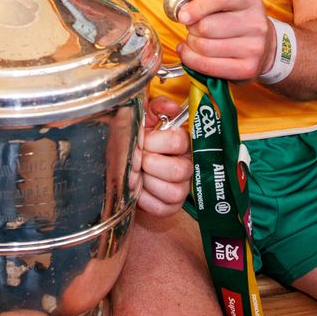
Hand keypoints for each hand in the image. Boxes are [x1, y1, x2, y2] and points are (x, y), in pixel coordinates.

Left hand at [136, 97, 191, 216]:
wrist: (129, 162)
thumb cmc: (140, 139)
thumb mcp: (146, 117)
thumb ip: (156, 106)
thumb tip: (171, 107)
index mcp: (183, 142)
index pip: (179, 141)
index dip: (156, 141)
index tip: (143, 140)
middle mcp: (187, 166)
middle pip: (178, 170)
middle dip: (150, 164)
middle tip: (138, 159)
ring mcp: (181, 188)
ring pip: (173, 192)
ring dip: (149, 183)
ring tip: (138, 174)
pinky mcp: (171, 207)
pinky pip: (162, 209)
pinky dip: (146, 200)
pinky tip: (138, 190)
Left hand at [159, 0, 274, 82]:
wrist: (265, 46)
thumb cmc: (235, 17)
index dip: (197, 6)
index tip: (182, 14)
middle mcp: (255, 22)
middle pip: (208, 26)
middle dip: (191, 28)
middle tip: (191, 27)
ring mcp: (254, 48)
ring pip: (205, 47)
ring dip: (190, 44)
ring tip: (193, 39)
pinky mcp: (247, 69)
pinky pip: (207, 65)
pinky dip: (190, 59)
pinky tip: (188, 52)